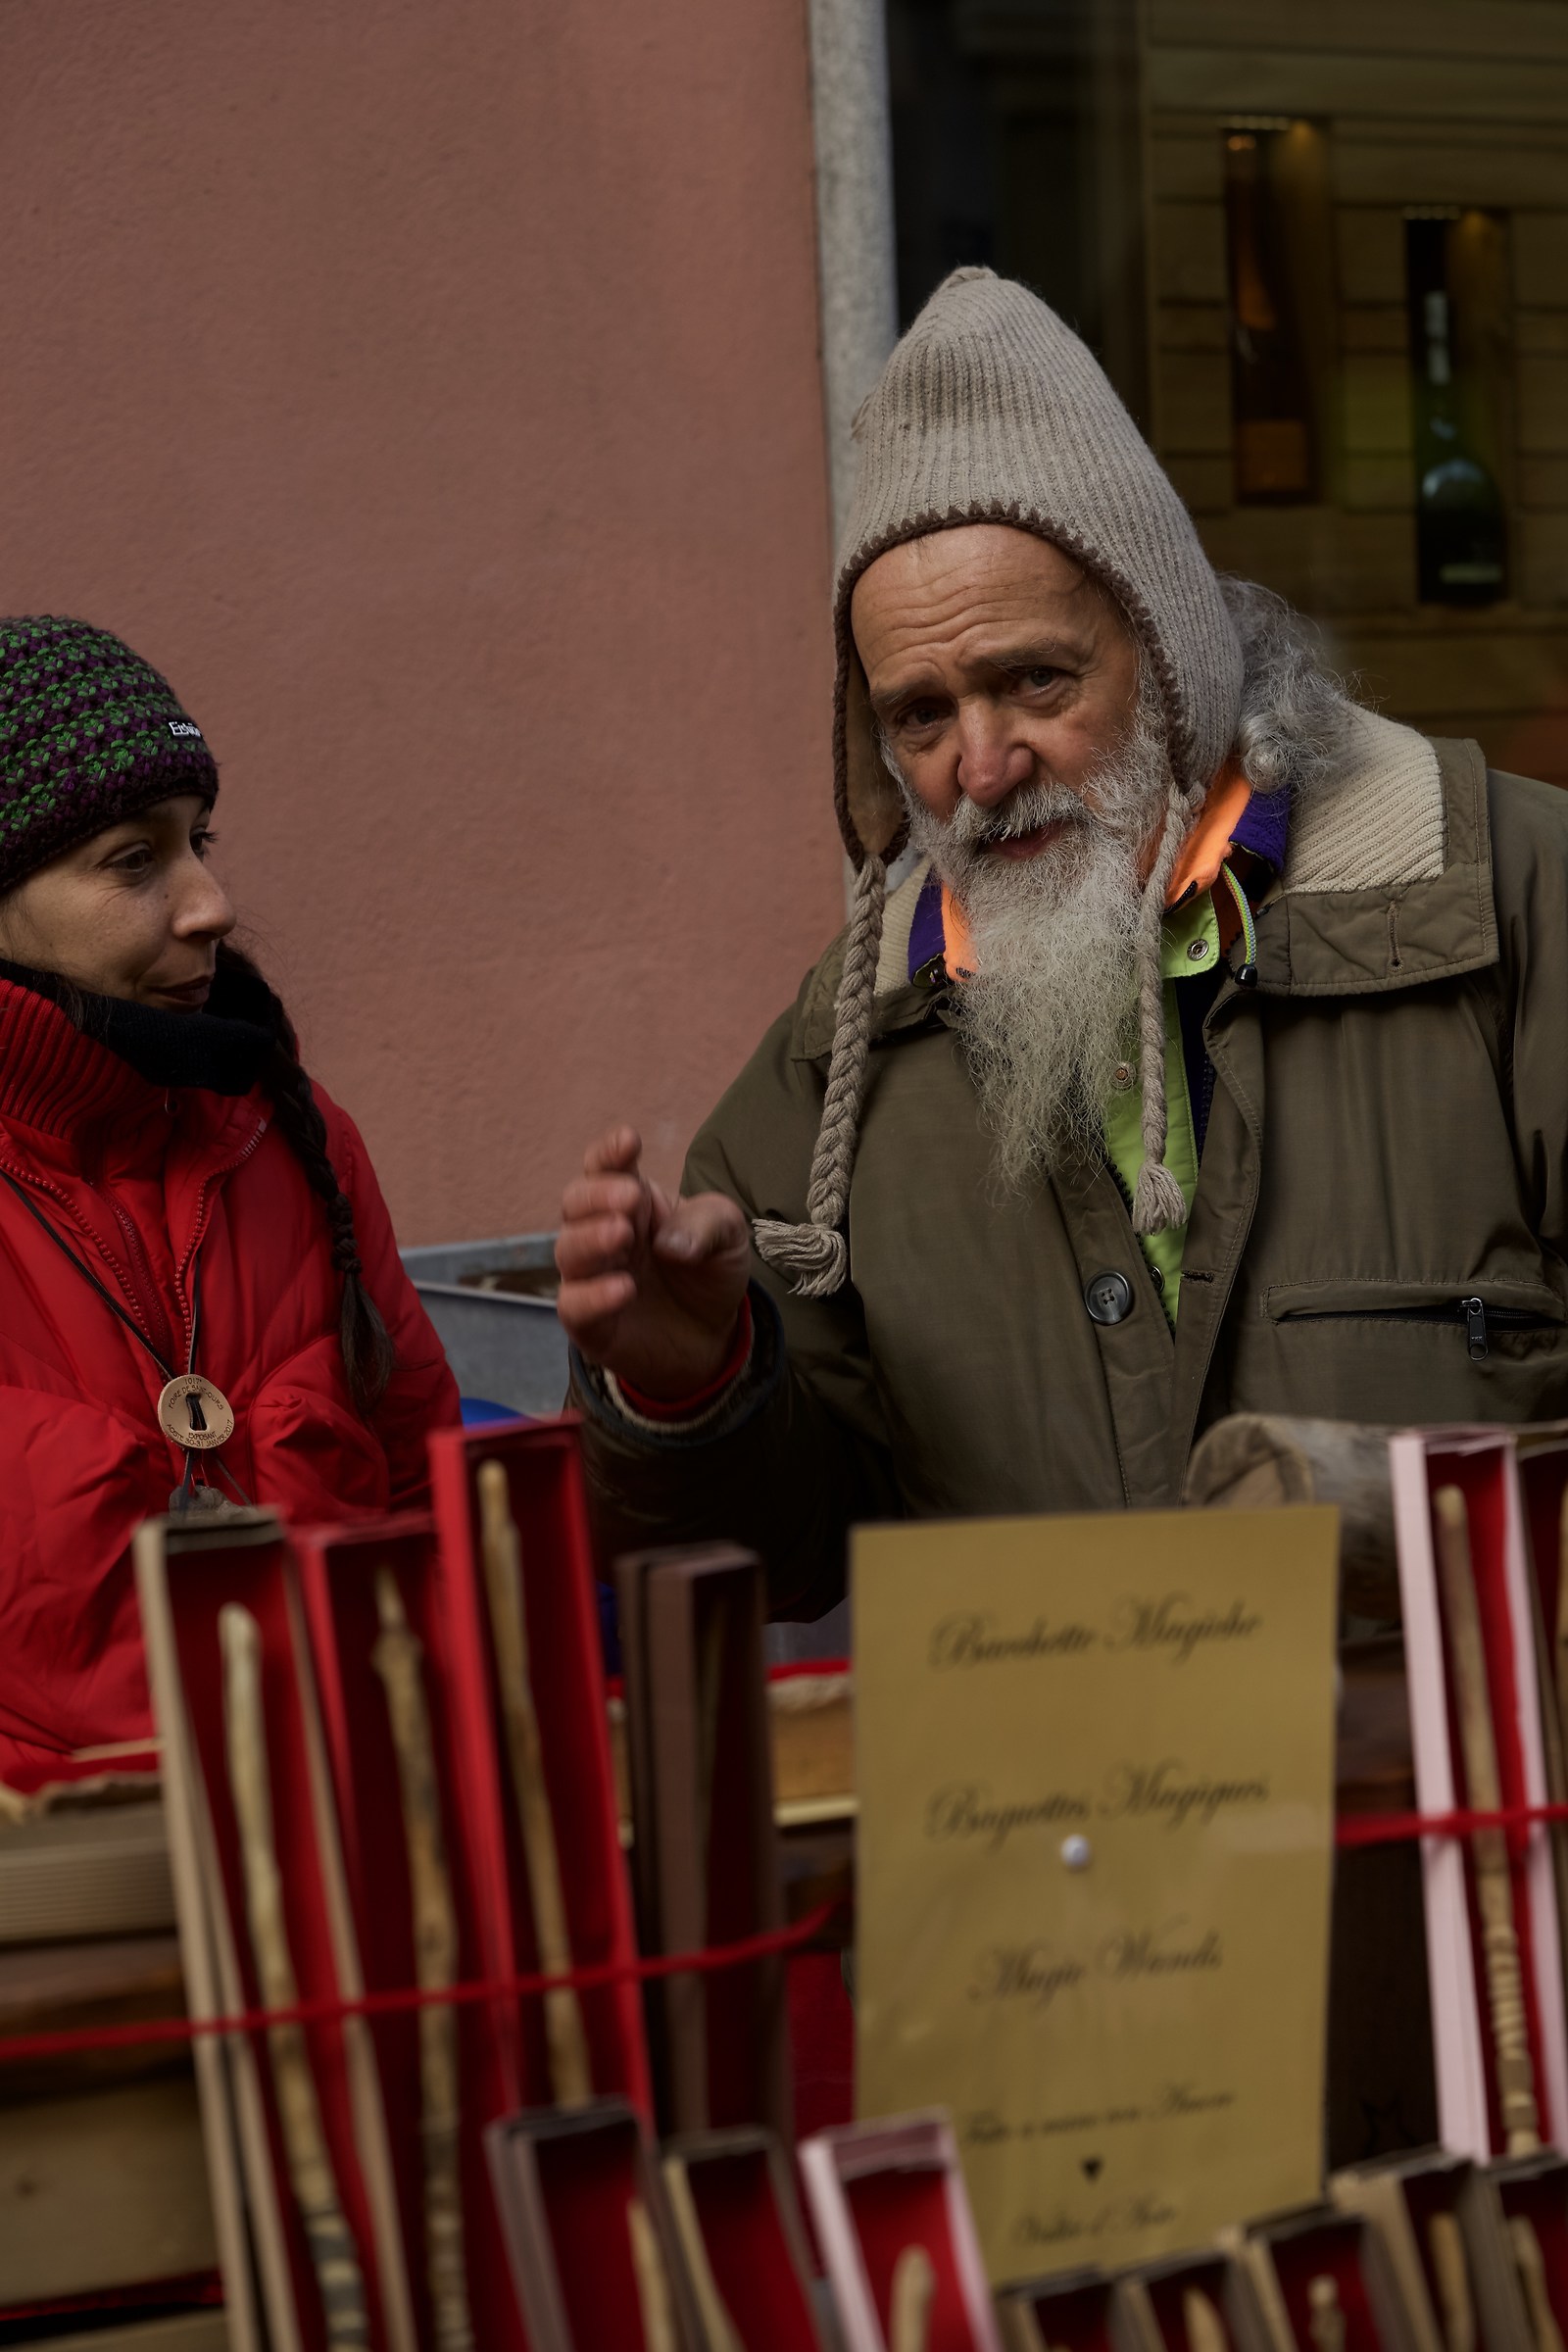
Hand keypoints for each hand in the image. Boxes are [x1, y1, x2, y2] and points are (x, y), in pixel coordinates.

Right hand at [555, 1127, 750, 1401]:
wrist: (714, 1338)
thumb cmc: (709, 1273)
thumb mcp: (728, 1236)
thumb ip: (707, 1224)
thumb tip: (670, 1242)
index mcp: (631, 1200)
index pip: (606, 1167)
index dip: (610, 1152)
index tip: (630, 1142)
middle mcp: (602, 1231)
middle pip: (576, 1202)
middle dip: (597, 1195)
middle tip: (630, 1197)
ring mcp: (592, 1276)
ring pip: (568, 1250)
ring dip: (591, 1239)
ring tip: (623, 1235)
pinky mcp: (591, 1322)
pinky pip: (574, 1304)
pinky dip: (593, 1295)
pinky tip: (624, 1288)